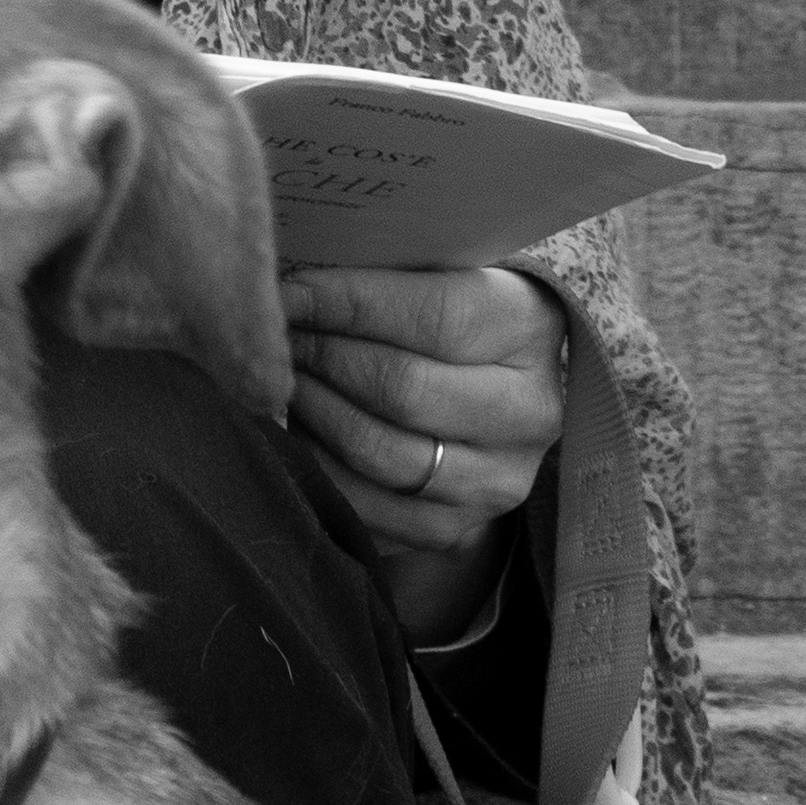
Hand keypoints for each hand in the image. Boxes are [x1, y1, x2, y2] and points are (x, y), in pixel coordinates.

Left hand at [281, 264, 566, 640]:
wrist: (488, 397)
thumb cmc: (444, 316)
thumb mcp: (435, 275)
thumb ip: (380, 274)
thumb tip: (289, 288)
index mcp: (530, 327)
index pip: (432, 315)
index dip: (347, 303)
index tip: (287, 293)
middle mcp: (528, 412)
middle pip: (401, 388)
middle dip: (321, 357)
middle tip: (275, 338)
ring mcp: (496, 480)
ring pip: (378, 452)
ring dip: (311, 412)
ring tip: (280, 380)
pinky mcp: (455, 530)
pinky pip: (364, 508)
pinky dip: (315, 467)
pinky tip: (295, 432)